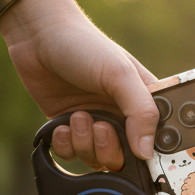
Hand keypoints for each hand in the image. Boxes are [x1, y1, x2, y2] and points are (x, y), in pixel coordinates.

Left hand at [0, 0, 157, 169]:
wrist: (37, 34)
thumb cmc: (85, 45)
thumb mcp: (120, 75)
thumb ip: (142, 112)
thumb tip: (147, 152)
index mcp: (144, 104)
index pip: (157, 141)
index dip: (148, 152)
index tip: (134, 148)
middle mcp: (122, 117)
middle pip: (126, 159)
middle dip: (109, 149)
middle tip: (99, 126)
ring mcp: (95, 123)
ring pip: (98, 159)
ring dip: (85, 144)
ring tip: (77, 116)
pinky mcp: (69, 127)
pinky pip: (72, 154)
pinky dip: (66, 146)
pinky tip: (61, 126)